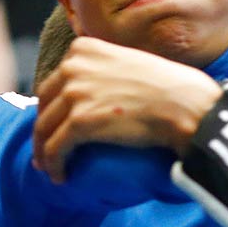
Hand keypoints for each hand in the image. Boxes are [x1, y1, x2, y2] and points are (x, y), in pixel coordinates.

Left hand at [32, 37, 220, 181]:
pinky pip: (54, 149)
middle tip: (47, 149)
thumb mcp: (128, 61)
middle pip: (44, 103)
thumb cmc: (169, 87)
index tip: (56, 123)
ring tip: (50, 168)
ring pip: (44, 128)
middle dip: (43, 128)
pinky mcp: (79, 122)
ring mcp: (74, 93)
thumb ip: (105, 69)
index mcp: (83, 49)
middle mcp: (73, 66)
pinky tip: (60, 177)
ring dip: (44, 152)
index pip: (55, 80)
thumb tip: (97, 92)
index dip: (52, 105)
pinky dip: (54, 165)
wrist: (184, 105)